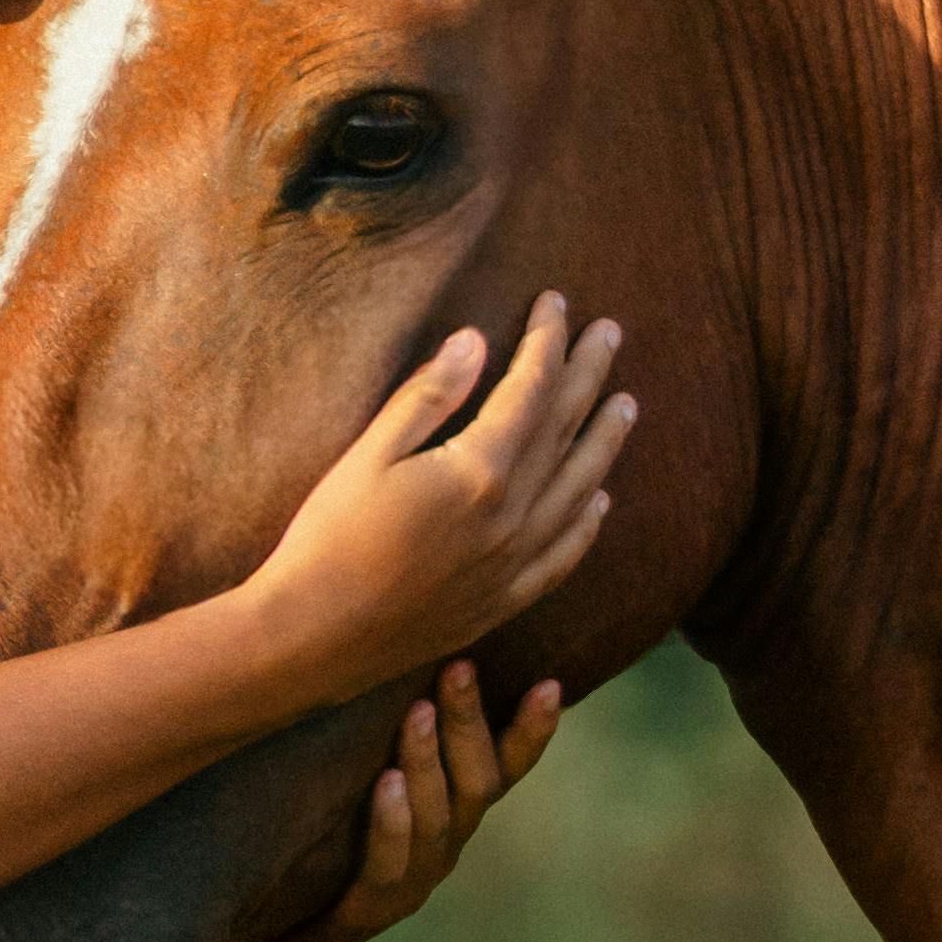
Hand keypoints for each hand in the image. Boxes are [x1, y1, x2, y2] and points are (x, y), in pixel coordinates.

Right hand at [248, 292, 630, 709]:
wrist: (314, 639)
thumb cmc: (328, 541)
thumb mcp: (368, 456)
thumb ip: (427, 398)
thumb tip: (475, 341)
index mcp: (479, 472)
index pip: (531, 389)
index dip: (546, 341)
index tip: (556, 302)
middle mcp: (512, 518)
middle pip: (566, 430)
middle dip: (588, 375)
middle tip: (611, 333)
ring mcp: (513, 564)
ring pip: (579, 490)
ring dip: (606, 442)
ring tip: (627, 404)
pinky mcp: (502, 602)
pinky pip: (564, 556)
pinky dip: (588, 524)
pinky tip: (600, 502)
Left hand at [251, 660, 563, 941]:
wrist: (266, 923)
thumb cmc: (313, 828)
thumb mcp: (352, 767)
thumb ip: (377, 715)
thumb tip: (379, 632)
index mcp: (453, 808)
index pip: (505, 766)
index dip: (532, 732)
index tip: (550, 684)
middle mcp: (446, 842)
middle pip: (477, 782)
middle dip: (469, 723)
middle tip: (458, 666)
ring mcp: (414, 881)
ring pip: (437, 819)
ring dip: (429, 762)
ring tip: (418, 712)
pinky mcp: (369, 912)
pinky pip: (389, 866)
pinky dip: (391, 822)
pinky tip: (386, 782)